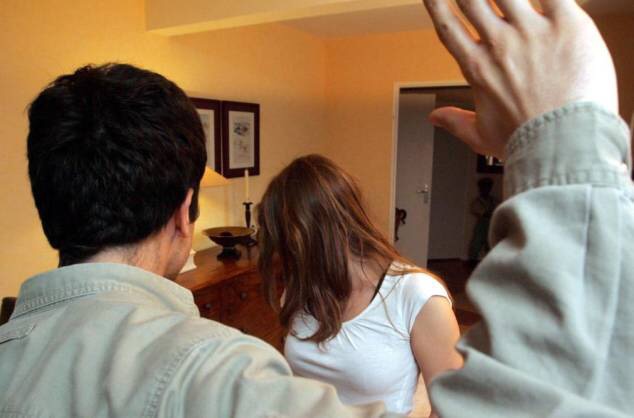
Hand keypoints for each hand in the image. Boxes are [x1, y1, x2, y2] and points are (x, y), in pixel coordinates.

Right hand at [422, 0, 617, 157]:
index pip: (449, 28)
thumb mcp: (481, 136)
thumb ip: (455, 122)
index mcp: (478, 67)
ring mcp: (531, 31)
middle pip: (472, 0)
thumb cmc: (528, 143)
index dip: (436, 5)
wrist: (563, 142)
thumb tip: (436, 118)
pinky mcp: (567, 24)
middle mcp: (500, 44)